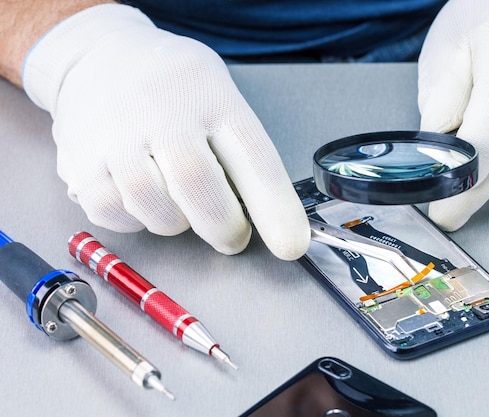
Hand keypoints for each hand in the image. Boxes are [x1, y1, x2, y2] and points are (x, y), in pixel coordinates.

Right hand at [23, 4, 309, 259]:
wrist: (99, 57)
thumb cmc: (174, 87)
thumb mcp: (218, 94)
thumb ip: (239, 150)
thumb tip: (268, 215)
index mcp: (212, 97)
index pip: (253, 158)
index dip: (275, 208)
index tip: (291, 245)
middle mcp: (162, 112)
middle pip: (199, 187)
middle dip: (223, 226)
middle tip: (232, 236)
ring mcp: (116, 136)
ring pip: (157, 209)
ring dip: (177, 222)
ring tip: (180, 202)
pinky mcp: (80, 162)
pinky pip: (116, 214)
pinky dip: (136, 219)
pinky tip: (142, 195)